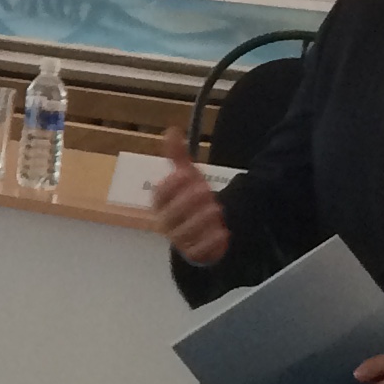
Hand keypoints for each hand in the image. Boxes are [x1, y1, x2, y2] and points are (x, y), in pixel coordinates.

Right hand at [147, 124, 229, 265]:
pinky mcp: (192, 253)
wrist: (201, 229)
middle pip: (172, 213)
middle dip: (189, 201)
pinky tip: (223, 232)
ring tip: (217, 209)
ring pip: (185, 232)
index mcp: (160, 202)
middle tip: (206, 190)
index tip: (188, 174)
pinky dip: (211, 241)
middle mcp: (164, 221)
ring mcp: (178, 238)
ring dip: (201, 220)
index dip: (173, 184)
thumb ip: (178, 156)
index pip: (160, 193)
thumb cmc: (190, 199)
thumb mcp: (187, 176)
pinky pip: (199, 250)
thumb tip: (172, 130)